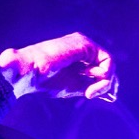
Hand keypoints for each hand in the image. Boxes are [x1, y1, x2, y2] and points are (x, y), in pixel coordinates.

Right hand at [0, 32, 117, 101]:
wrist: (29, 73)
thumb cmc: (45, 81)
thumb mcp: (72, 86)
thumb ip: (88, 86)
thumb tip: (108, 93)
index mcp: (78, 55)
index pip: (100, 68)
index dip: (102, 84)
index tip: (90, 95)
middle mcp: (82, 47)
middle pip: (106, 66)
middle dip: (104, 84)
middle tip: (90, 94)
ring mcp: (84, 43)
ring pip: (109, 64)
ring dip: (103, 82)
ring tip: (89, 91)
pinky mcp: (85, 44)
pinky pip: (107, 60)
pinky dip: (104, 76)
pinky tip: (91, 84)